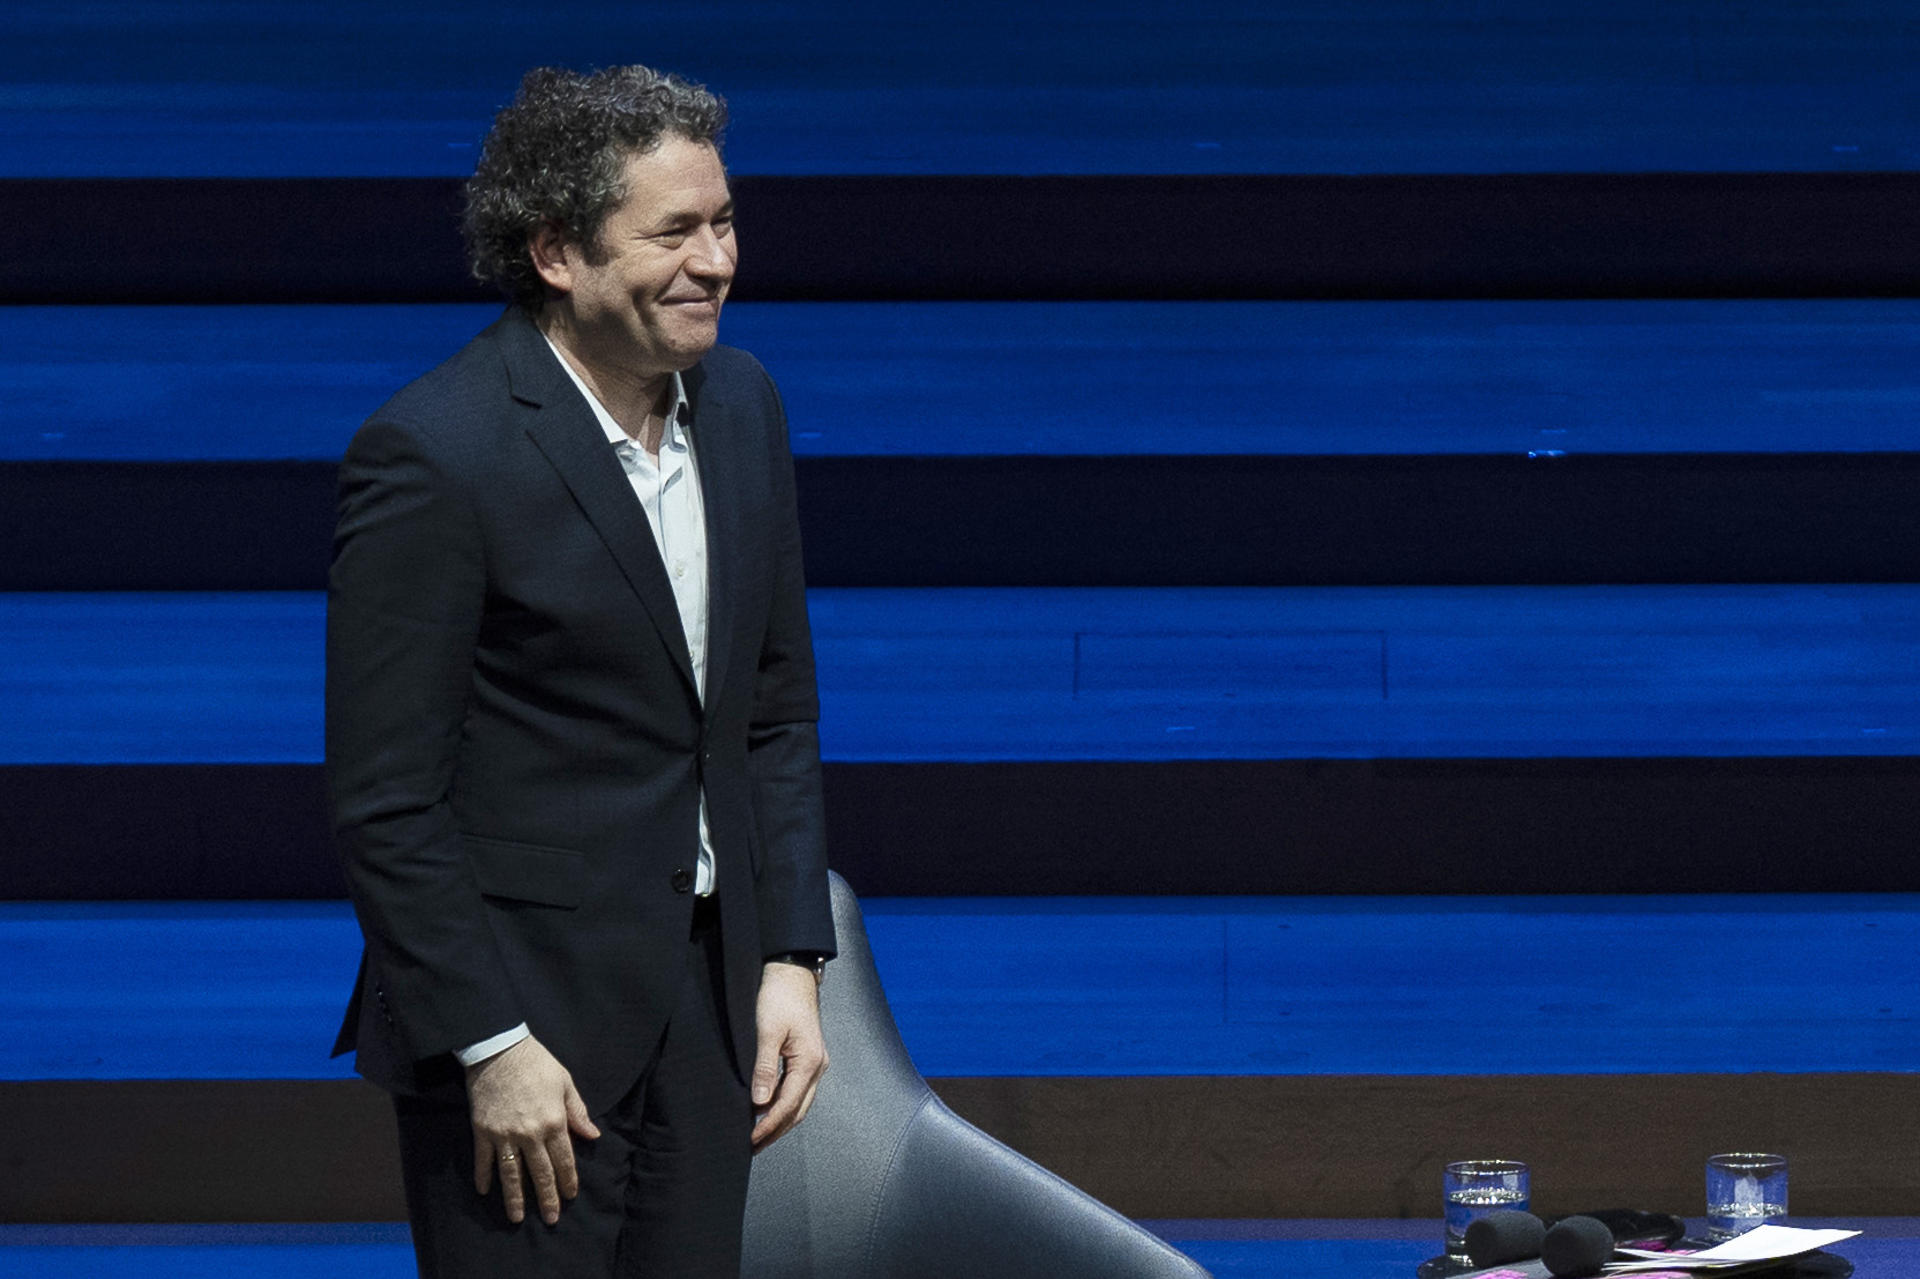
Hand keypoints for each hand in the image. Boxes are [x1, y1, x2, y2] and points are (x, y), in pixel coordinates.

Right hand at [465, 1035, 601, 1224]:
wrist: (499, 1049)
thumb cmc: (537, 1063)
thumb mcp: (565, 1082)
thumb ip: (577, 1112)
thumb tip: (592, 1136)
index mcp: (553, 1121)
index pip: (564, 1159)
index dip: (568, 1180)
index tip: (570, 1197)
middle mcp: (530, 1133)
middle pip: (540, 1172)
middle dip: (547, 1198)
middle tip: (550, 1219)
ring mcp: (504, 1135)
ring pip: (511, 1173)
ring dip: (515, 1197)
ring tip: (517, 1218)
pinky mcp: (482, 1131)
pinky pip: (483, 1159)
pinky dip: (483, 1176)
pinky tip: (484, 1191)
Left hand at [750, 962, 827, 1150]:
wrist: (792, 972)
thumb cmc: (779, 996)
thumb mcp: (767, 1032)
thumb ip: (765, 1068)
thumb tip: (760, 1103)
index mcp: (809, 1061)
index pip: (789, 1104)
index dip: (769, 1125)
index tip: (752, 1139)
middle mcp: (818, 1065)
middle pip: (799, 1110)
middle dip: (777, 1130)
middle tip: (753, 1146)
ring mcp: (816, 1062)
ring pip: (800, 1102)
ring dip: (781, 1120)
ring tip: (759, 1135)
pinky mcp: (808, 1056)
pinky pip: (798, 1090)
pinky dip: (784, 1104)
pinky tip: (768, 1109)